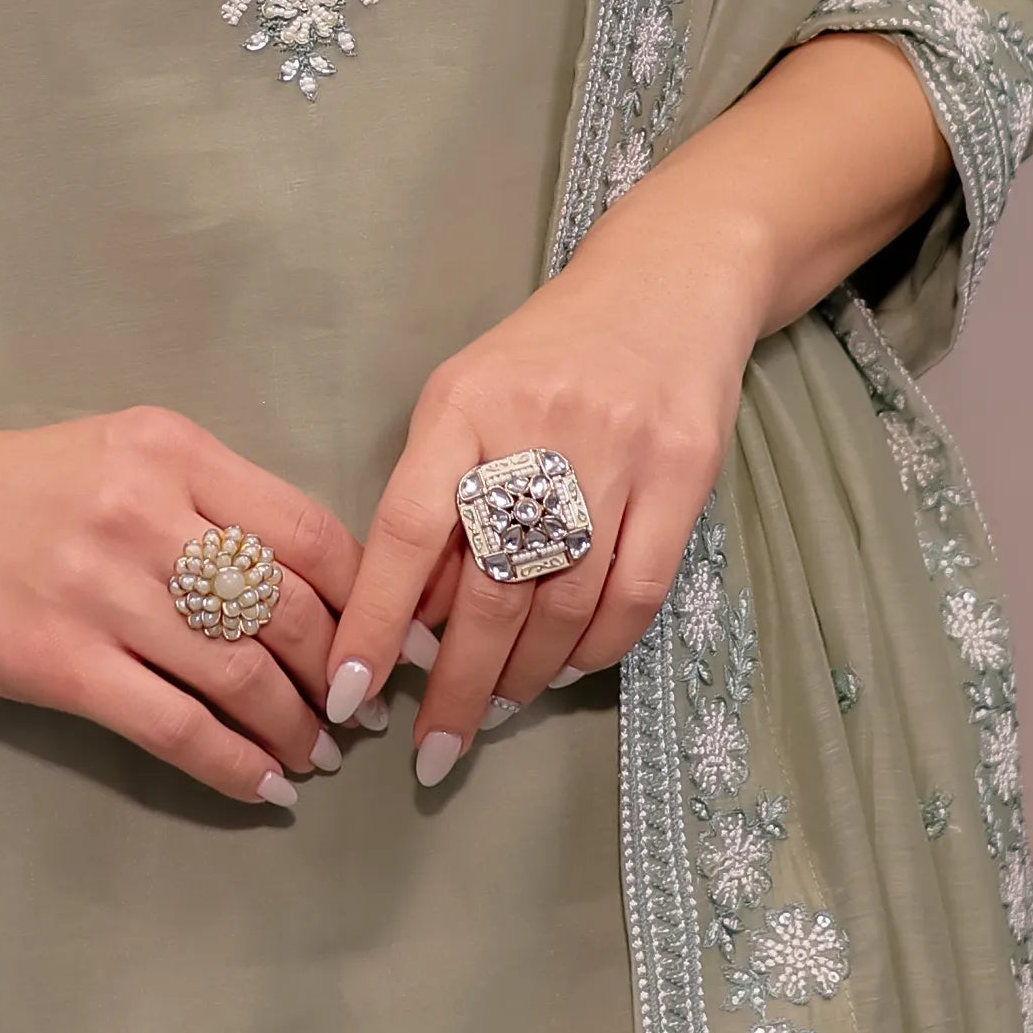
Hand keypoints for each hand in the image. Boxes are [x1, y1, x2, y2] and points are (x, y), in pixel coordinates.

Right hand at [0, 344, 354, 811]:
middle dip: (340, 675)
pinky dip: (234, 765)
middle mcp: (144, 511)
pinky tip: (265, 786)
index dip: (369, 600)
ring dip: (297, 729)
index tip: (392, 643)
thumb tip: (319, 588)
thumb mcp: (121, 455)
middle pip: (288, 609)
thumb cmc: (14, 487)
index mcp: (171, 449)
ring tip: (317, 755)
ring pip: (241, 675)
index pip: (309, 532)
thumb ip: (211, 502)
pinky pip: (175, 727)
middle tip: (361, 714)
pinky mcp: (56, 662)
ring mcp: (98, 590)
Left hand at [325, 213, 762, 788]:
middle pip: (491, 590)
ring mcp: (619, 454)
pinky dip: (596, 648)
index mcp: (462, 406)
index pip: (407, 532)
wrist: (667, 284)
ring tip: (497, 710)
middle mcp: (539, 429)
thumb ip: (438, 498)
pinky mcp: (685, 475)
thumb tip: (414, 621)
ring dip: (525, 676)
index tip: (347, 691)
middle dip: (456, 685)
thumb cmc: (544, 355)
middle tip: (432, 748)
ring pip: (564, 604)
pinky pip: (636, 594)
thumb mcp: (466, 400)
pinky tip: (566, 670)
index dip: (374, 620)